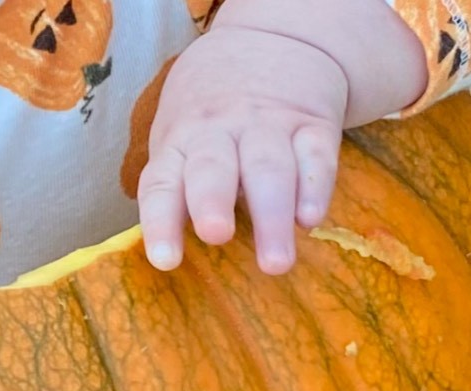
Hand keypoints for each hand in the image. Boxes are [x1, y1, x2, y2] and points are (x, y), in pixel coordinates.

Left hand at [138, 26, 347, 274]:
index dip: (161, 223)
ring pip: (269, 169)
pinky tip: (311, 220)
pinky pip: (316, 156)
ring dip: (271, 216)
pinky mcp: (313, 123)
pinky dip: (315, 188)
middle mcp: (219, 132)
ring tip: (276, 263)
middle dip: (212, 201)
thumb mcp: (178, 141)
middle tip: (216, 236)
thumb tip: (173, 255)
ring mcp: (268, 125)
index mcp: (179, 144)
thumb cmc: (211, 118)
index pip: (162, 185)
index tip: (165, 261)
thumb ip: (176, 192)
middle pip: (213, 168)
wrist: (271, 40)